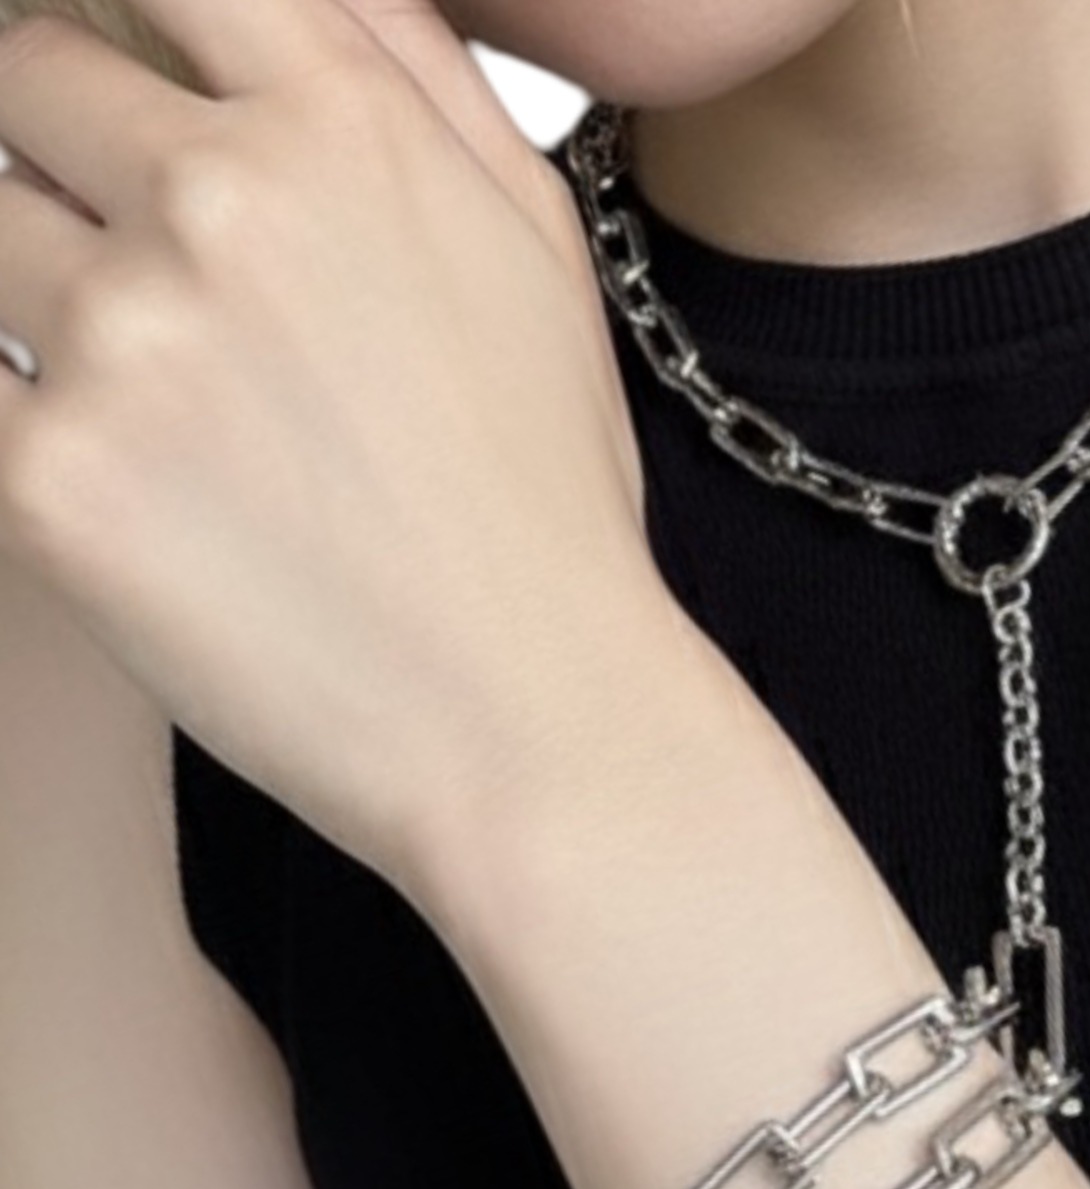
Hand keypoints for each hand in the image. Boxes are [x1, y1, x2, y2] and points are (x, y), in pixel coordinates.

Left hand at [0, 0, 663, 917]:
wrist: (525, 721)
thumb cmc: (543, 499)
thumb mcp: (533, 248)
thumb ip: (413, 72)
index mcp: (342, 129)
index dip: (117, 16)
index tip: (117, 72)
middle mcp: (217, 207)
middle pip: (27, 76)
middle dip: (64, 146)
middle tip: (149, 267)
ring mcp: (122, 344)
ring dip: (47, 290)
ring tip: (170, 404)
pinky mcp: (49, 488)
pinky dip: (37, 423)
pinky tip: (142, 487)